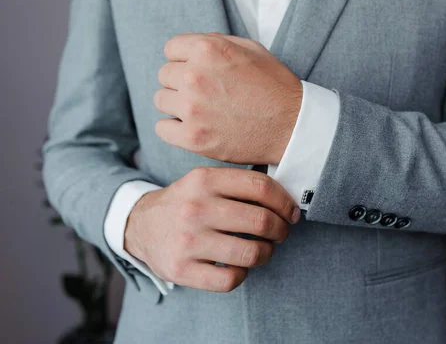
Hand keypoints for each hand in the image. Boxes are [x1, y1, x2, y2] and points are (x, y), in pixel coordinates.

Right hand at [124, 167, 300, 291]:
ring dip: (267, 253)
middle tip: (281, 233)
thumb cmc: (185, 202)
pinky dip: (243, 274)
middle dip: (281, 230)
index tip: (291, 213)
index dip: (285, 202)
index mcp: (204, 180)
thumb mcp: (204, 180)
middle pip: (261, 220)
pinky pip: (231, 279)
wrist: (140, 225)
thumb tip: (285, 200)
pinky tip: (239, 266)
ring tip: (264, 250)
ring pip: (251, 252)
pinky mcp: (181, 269)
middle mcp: (195, 208)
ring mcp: (187, 240)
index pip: (261, 187)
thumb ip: (239, 184)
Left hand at [154, 33, 302, 164]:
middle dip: (181, 82)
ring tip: (201, 111)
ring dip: (176, 105)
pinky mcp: (193, 137)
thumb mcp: (251, 49)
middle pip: (164, 75)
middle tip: (205, 94)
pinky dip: (174, 129)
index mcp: (207, 49)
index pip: (171, 49)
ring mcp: (192, 108)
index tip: (199, 72)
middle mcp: (195, 76)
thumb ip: (215, 42)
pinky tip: (193, 127)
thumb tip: (188, 47)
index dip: (185, 60)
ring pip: (161, 100)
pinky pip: (162, 128)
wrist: (293, 126)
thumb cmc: (275, 86)